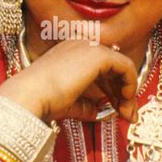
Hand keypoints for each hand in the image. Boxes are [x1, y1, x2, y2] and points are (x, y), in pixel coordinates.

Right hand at [0, 38, 138, 123]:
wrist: (31, 96)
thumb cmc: (44, 100)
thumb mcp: (69, 102)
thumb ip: (86, 105)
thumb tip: (99, 113)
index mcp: (70, 52)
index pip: (100, 68)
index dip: (112, 89)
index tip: (118, 110)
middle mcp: (81, 45)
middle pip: (113, 67)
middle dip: (123, 94)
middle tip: (128, 115)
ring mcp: (89, 47)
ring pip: (121, 66)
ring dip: (128, 92)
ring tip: (128, 114)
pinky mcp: (98, 54)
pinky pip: (125, 66)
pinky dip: (130, 84)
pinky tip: (125, 100)